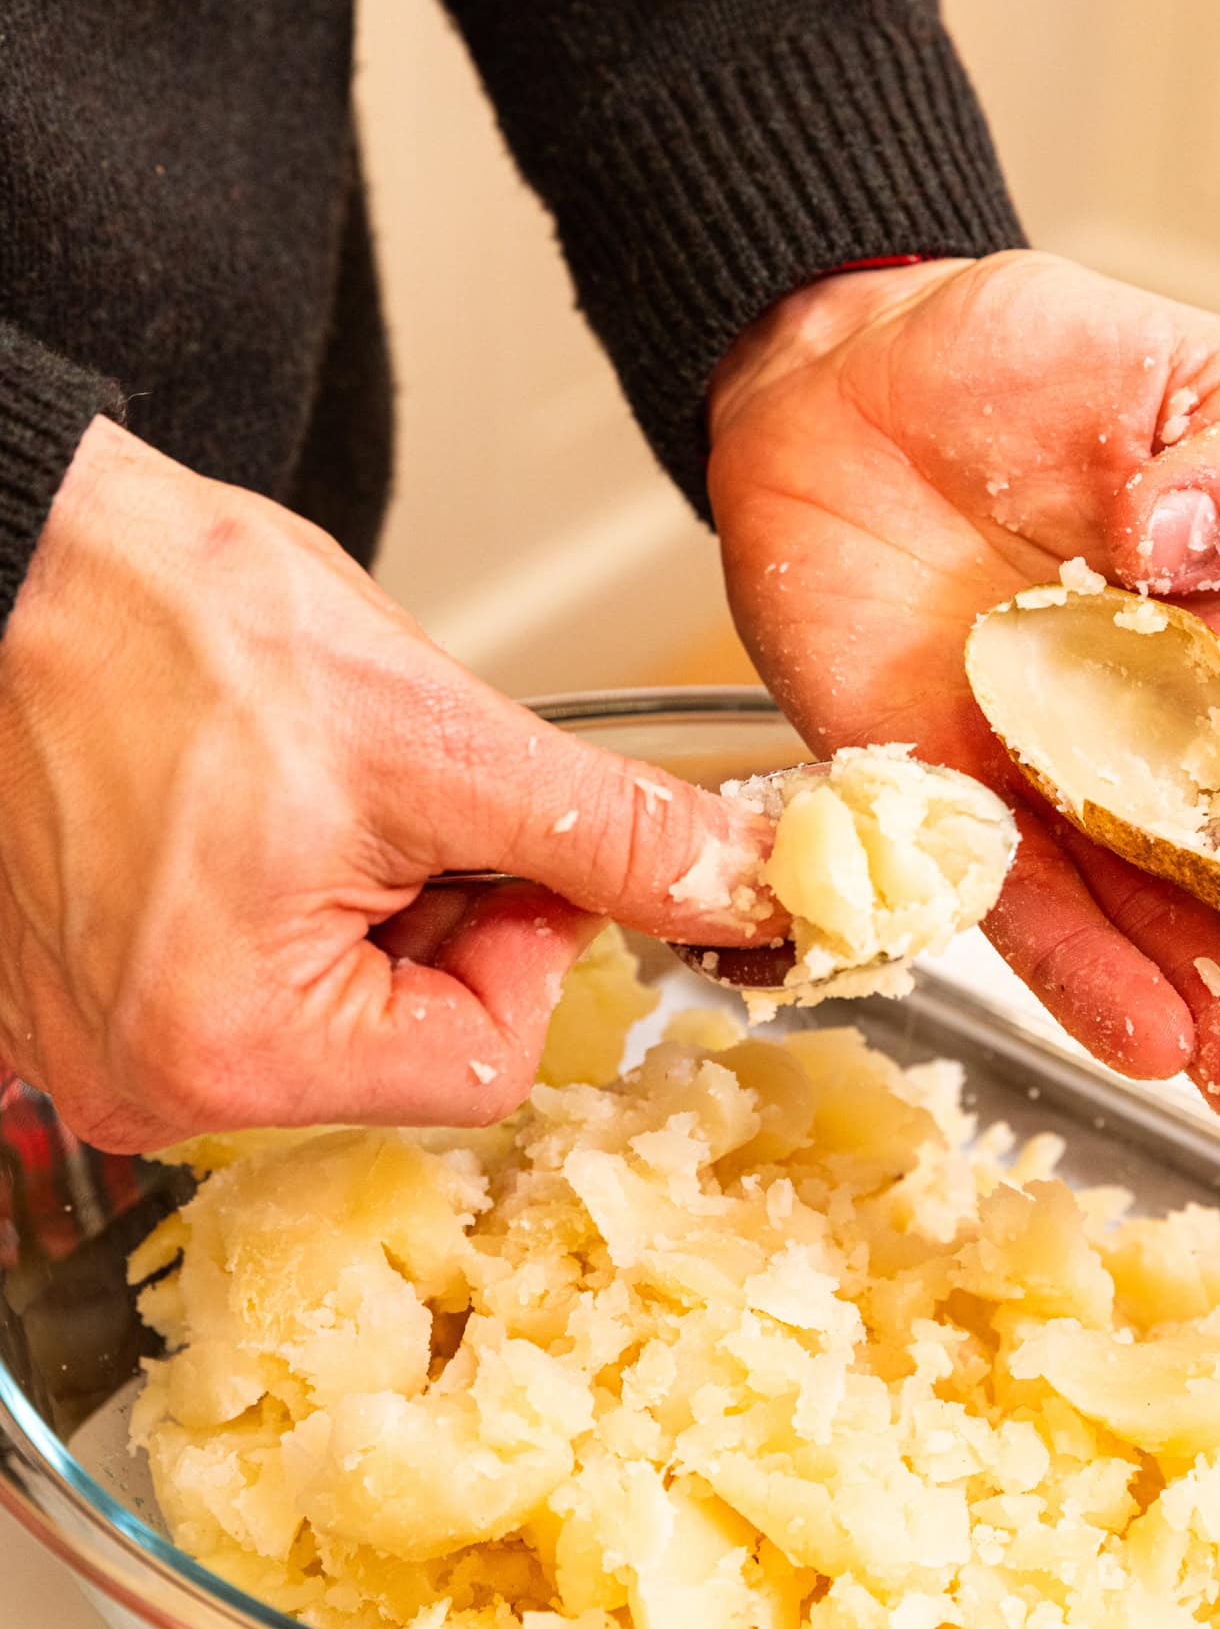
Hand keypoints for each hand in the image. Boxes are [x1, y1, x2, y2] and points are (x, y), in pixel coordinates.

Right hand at [0, 420, 772, 1150]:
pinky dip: (286, 901)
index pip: (483, 1063)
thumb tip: (737, 888)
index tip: (506, 837)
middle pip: (404, 1041)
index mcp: (229, 1053)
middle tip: (396, 795)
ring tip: (301, 788)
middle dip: (441, 915)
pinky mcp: (71, 992)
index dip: (526, 937)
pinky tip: (246, 811)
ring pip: (331, 1007)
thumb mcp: (431, 736)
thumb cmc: (163, 622)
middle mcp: (145, 1082)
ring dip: (366, 901)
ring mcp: (95, 1041)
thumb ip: (607, 835)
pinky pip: (242, 978)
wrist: (2, 547)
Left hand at [709, 252, 1219, 1157]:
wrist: (848, 372)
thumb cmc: (1028, 363)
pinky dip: (1073, 968)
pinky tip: (1144, 1038)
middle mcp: (1156, 730)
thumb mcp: (1185, 374)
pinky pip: (1010, 896)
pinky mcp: (936, 789)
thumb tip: (1211, 544)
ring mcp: (1048, 772)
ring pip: (1151, 924)